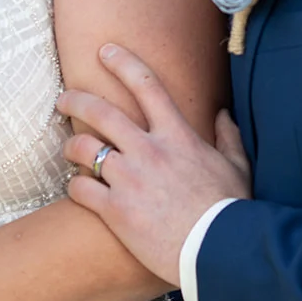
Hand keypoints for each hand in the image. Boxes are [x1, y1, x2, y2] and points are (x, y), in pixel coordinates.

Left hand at [60, 44, 250, 284]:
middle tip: (63, 98)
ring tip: (70, 151)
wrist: (218, 249)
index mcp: (178, 135)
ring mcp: (129, 179)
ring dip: (72, 146)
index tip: (106, 51)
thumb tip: (223, 115)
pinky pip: (80, 188)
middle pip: (101, 111)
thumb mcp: (238, 167)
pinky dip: (75, 186)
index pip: (147, 86)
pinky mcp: (115, 210)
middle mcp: (149, 150)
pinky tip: (78, 189)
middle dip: (76, 98)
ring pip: (84, 148)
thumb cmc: (231, 209)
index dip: (123, 63)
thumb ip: (229, 137)